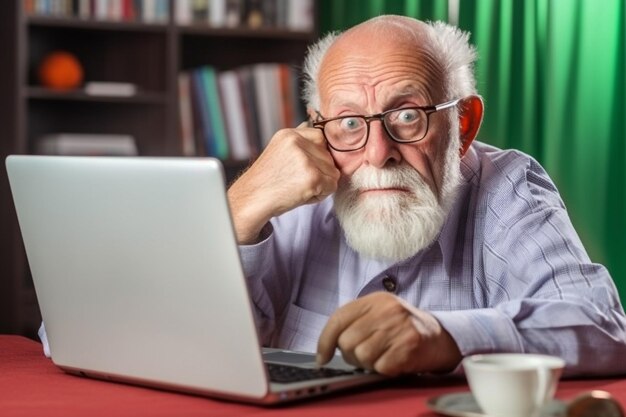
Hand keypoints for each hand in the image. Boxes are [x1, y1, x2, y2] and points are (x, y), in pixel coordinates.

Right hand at [228, 122, 339, 243]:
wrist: (252, 200)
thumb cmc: (266, 181)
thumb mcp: (279, 152)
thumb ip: (299, 143)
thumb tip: (318, 132)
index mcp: (289, 134)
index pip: (320, 137)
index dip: (317, 154)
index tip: (304, 167)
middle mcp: (297, 142)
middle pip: (329, 156)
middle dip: (319, 172)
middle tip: (297, 181)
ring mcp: (306, 160)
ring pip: (333, 172)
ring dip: (321, 184)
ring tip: (298, 188)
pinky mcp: (313, 177)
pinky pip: (331, 186)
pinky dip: (320, 195)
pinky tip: (302, 195)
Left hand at [316, 292, 461, 375]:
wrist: (440, 336)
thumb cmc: (402, 327)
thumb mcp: (378, 313)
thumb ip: (354, 322)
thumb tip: (326, 348)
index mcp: (375, 299)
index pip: (338, 318)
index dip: (325, 341)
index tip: (322, 357)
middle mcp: (386, 310)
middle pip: (347, 342)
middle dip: (352, 355)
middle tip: (366, 354)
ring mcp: (399, 327)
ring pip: (361, 356)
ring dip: (368, 363)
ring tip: (382, 355)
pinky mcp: (409, 346)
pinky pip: (380, 367)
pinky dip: (384, 369)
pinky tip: (394, 360)